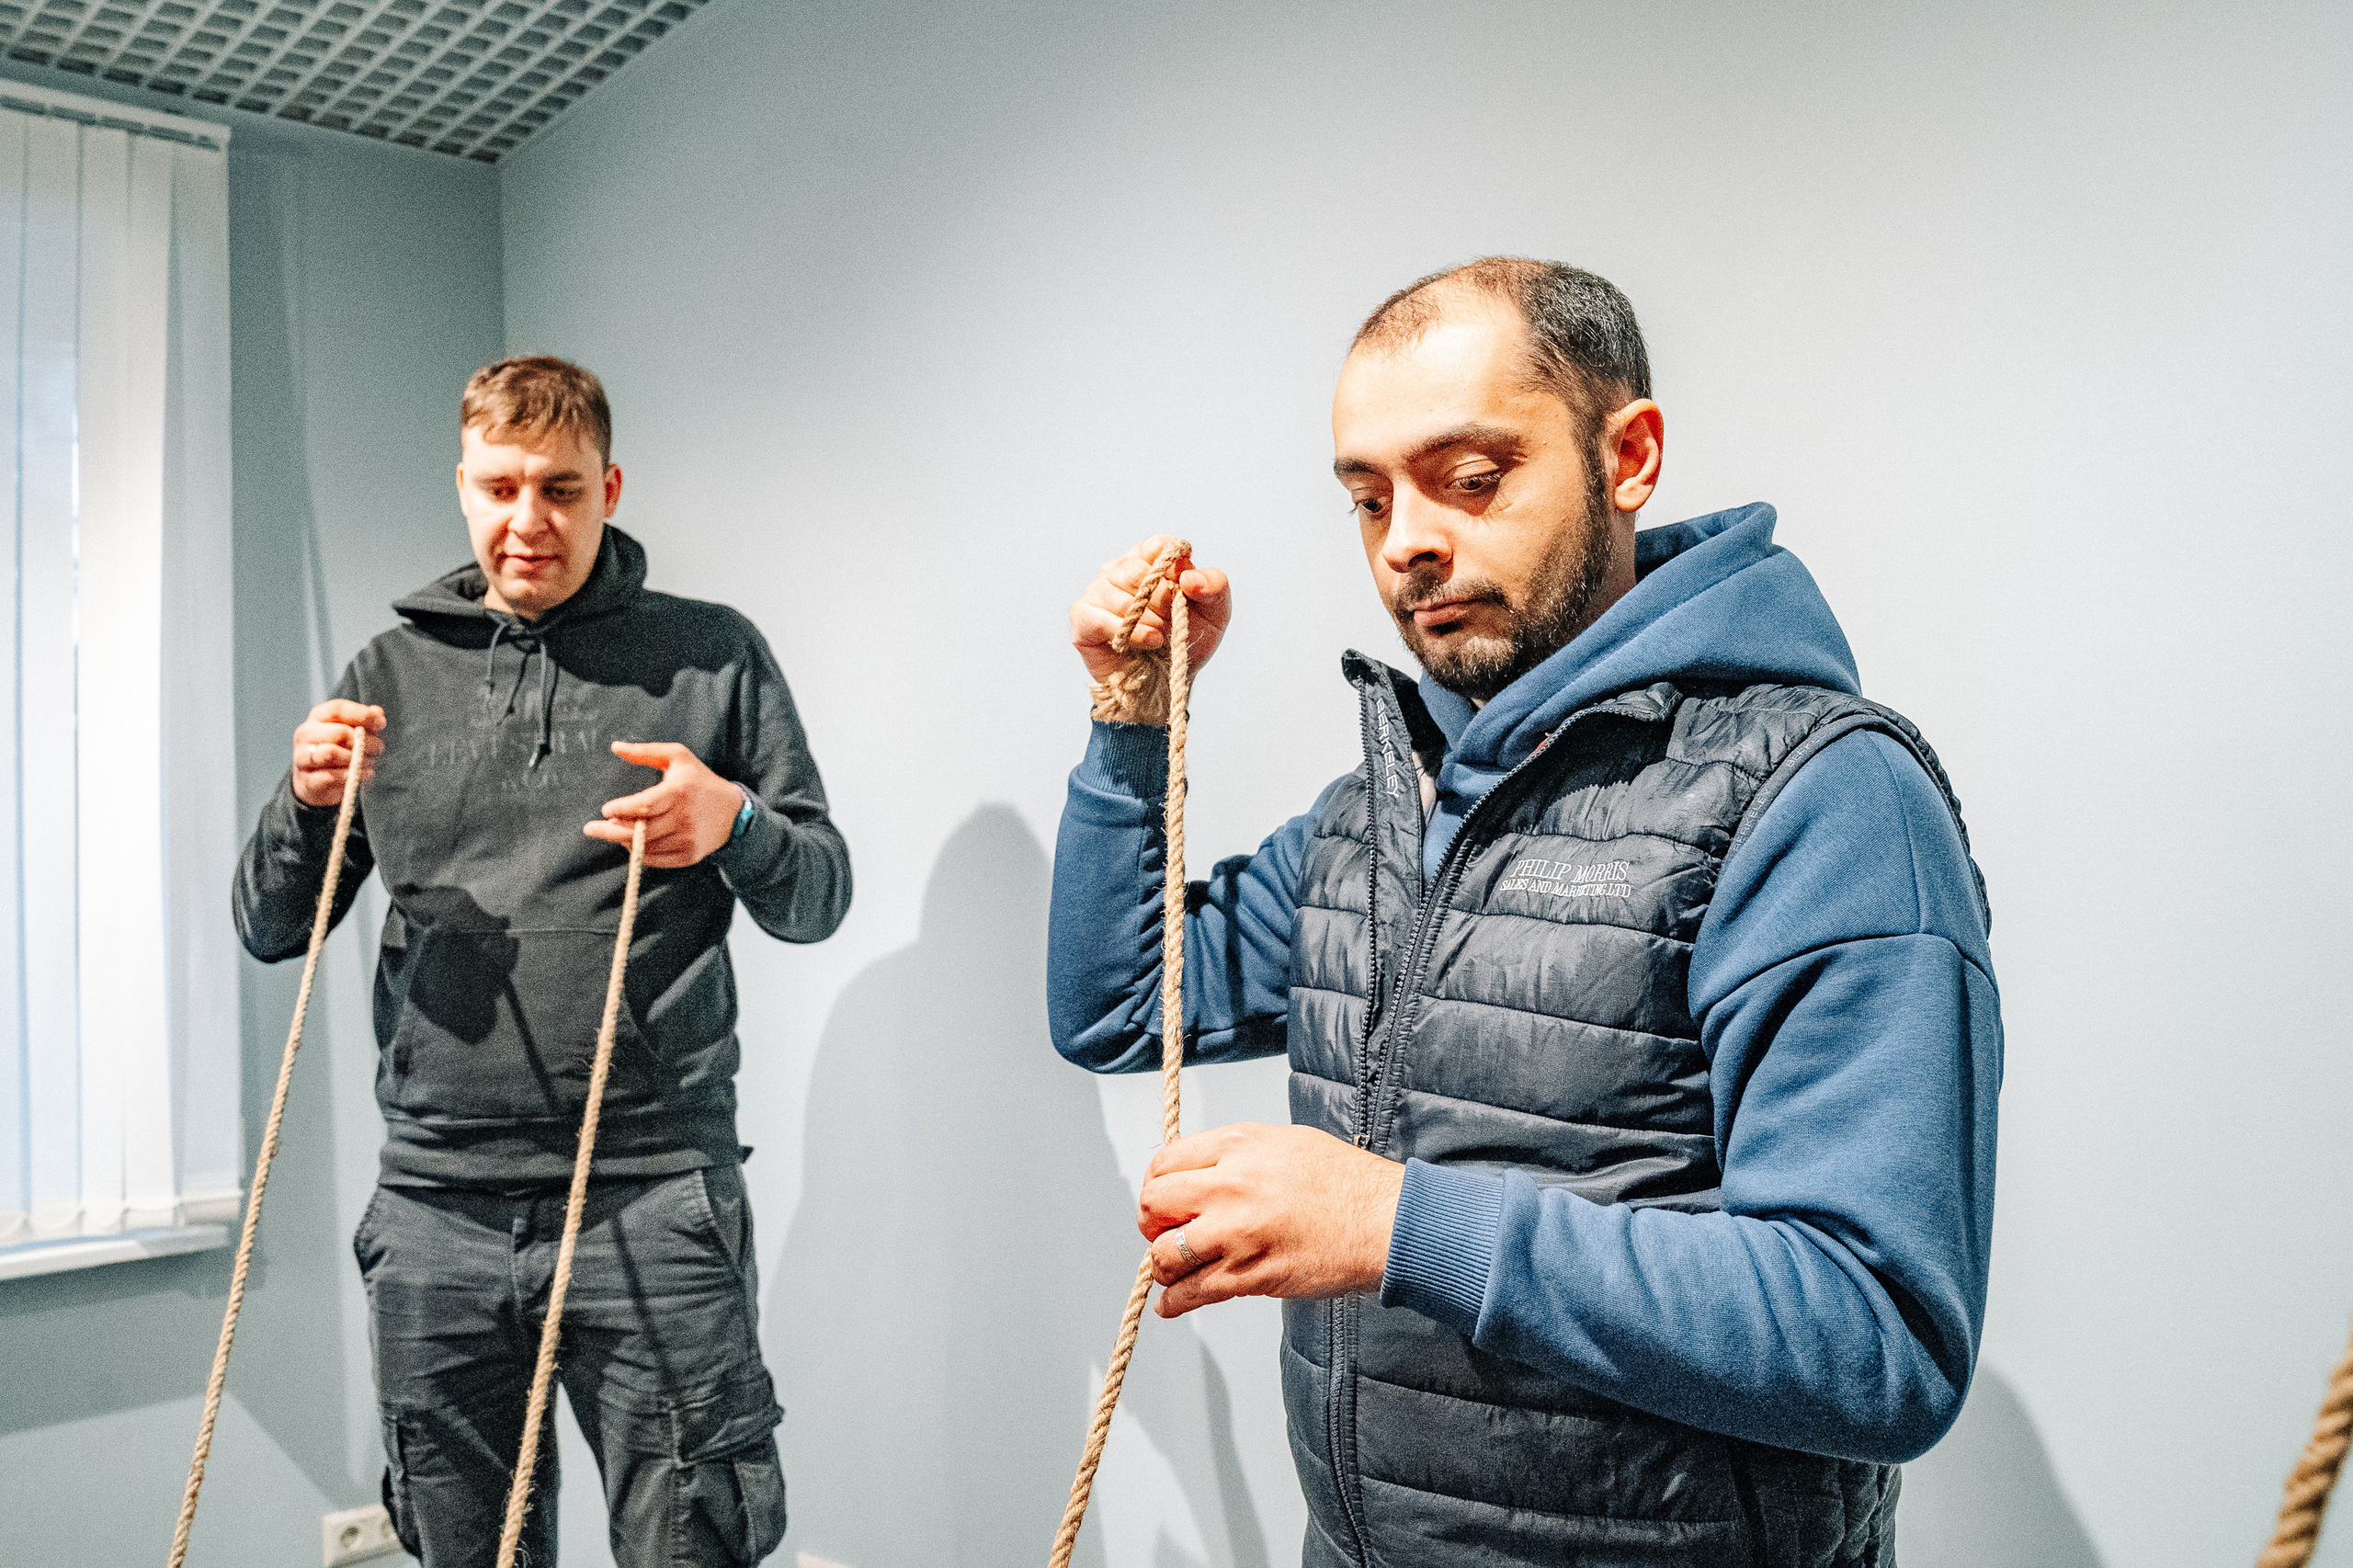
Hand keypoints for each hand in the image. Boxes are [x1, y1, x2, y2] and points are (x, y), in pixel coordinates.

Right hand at [290, 700, 384, 806]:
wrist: (318, 783)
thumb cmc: (341, 750)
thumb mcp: (353, 732)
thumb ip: (365, 721)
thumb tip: (377, 713)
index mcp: (318, 717)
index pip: (337, 710)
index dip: (362, 715)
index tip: (381, 724)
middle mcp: (306, 734)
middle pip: (339, 733)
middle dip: (365, 742)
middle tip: (379, 749)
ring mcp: (302, 757)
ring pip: (331, 754)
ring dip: (358, 759)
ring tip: (371, 762)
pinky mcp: (306, 779)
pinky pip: (330, 777)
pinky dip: (352, 776)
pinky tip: (366, 774)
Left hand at [586, 741, 744, 868]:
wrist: (733, 811)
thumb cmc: (699, 780)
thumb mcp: (677, 757)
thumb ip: (646, 752)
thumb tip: (615, 747)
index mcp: (679, 792)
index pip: (643, 806)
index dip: (621, 810)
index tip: (605, 810)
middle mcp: (684, 819)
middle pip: (640, 831)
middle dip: (610, 831)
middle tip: (590, 829)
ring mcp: (687, 840)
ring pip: (645, 847)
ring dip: (624, 841)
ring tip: (614, 831)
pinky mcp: (689, 855)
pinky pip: (656, 859)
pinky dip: (640, 852)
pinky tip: (633, 842)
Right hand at [1070, 535, 1231, 687]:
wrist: (1166, 681)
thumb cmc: (1186, 639)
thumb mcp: (1215, 613)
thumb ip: (1215, 585)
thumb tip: (1189, 577)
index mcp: (1149, 559)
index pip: (1159, 546)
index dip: (1175, 571)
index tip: (1185, 593)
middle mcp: (1119, 569)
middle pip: (1138, 571)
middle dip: (1163, 602)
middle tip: (1173, 622)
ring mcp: (1097, 591)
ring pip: (1122, 597)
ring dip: (1150, 622)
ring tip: (1161, 637)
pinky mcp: (1082, 617)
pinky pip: (1101, 618)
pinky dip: (1131, 633)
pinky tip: (1149, 642)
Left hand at [1136, 1122, 1404, 1318]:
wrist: (1384, 1220)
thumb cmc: (1344, 1181)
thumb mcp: (1284, 1142)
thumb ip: (1236, 1155)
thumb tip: (1201, 1174)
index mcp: (1238, 1146)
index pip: (1166, 1161)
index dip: (1156, 1185)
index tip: (1161, 1200)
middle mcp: (1230, 1185)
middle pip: (1154, 1204)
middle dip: (1151, 1223)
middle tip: (1162, 1233)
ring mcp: (1237, 1232)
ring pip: (1165, 1254)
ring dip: (1162, 1265)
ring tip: (1172, 1270)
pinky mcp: (1250, 1275)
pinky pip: (1193, 1292)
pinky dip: (1175, 1302)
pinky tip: (1173, 1303)